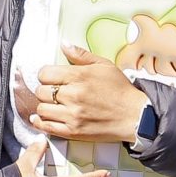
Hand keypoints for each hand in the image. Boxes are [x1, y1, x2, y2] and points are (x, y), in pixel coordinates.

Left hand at [31, 44, 150, 145]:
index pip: (44, 73)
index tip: (51, 78)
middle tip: (54, 92)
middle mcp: (73, 95)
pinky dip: (40, 122)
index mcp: (79, 76)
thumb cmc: (121, 90)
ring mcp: (72, 115)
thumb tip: (64, 44)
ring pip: (41, 109)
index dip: (46, 75)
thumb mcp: (104, 65)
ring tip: (53, 105)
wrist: (135, 115)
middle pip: (41, 91)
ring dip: (44, 106)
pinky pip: (47, 126)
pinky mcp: (74, 131)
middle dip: (45, 90)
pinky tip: (42, 118)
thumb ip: (81, 55)